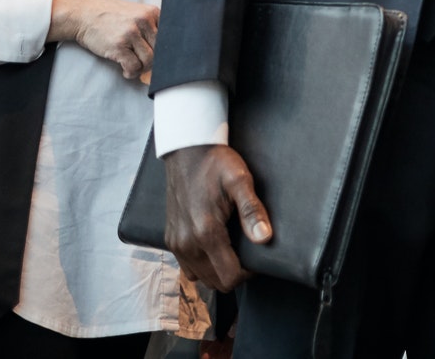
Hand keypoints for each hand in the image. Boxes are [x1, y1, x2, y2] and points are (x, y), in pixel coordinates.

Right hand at [49, 0, 157, 81]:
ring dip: (142, 68)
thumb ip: (150, 25)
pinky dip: (131, 73)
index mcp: (152, 12)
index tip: (160, 57)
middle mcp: (144, 21)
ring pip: (149, 60)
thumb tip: (165, 49)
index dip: (166, 50)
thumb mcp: (135, 12)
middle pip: (161, 50)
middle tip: (143, 64)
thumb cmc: (110, 15)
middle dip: (153, 61)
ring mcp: (131, 33)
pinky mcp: (118, 46)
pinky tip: (126, 71)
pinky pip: (134, 67)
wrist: (83, 15)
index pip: (171, 36)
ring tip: (133, 67)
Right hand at [165, 144, 271, 292]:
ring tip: (231, 250)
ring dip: (217, 271)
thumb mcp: (240, 181)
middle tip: (246, 252)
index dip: (248, 273)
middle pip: (216, 282)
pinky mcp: (170, 239)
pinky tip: (213, 248)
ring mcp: (176, 243)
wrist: (187, 150)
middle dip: (234, 273)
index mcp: (206, 232)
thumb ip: (252, 211)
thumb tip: (264, 239)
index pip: (230, 277)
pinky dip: (201, 266)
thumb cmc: (216, 163)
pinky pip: (187, 267)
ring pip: (200, 278)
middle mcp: (187, 243)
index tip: (256, 257)